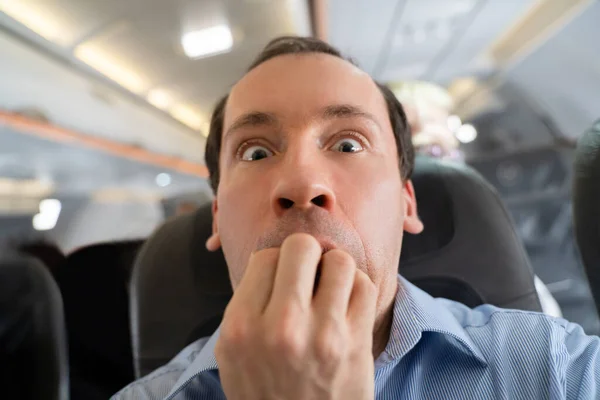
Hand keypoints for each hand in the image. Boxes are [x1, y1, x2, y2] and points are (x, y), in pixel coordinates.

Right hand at [215, 233, 376, 399]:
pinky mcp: (356, 343)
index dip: (275, 265)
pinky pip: (364, 286)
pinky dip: (355, 288)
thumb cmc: (265, 395)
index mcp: (242, 327)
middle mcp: (281, 326)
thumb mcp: (232, 355)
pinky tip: (345, 304)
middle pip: (301, 247)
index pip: (265, 257)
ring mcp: (323, 334)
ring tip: (329, 289)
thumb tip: (272, 261)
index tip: (281, 280)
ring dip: (334, 271)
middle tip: (307, 275)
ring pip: (339, 261)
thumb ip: (245, 306)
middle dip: (305, 256)